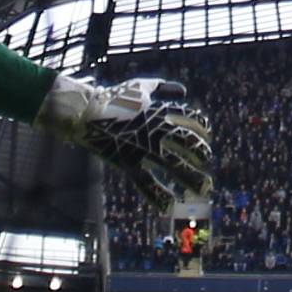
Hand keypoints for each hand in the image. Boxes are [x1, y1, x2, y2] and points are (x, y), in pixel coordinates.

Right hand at [37, 76, 212, 211]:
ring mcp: (142, 148)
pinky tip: (168, 206)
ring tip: (204, 188)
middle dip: (201, 152)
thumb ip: (163, 87)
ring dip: (191, 177)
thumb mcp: (140, 85)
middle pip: (187, 143)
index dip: (202, 127)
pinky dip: (157, 195)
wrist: (85, 111)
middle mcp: (155, 130)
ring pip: (173, 165)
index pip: (191, 119)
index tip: (206, 134)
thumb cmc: (113, 96)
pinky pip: (145, 182)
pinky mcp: (127, 162)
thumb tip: (184, 91)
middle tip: (205, 159)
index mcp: (159, 111)